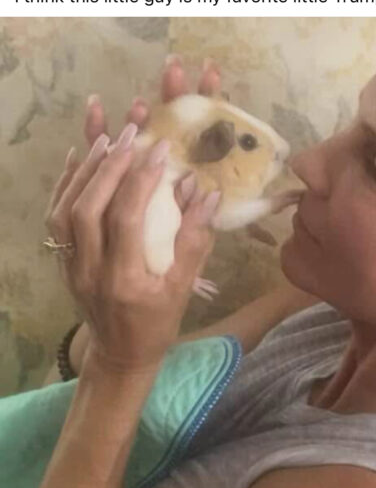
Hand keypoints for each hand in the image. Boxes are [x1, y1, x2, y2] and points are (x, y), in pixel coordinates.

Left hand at [44, 127, 220, 374]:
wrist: (120, 353)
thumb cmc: (157, 323)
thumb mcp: (183, 288)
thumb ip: (195, 240)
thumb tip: (208, 193)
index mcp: (124, 281)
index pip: (127, 220)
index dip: (142, 181)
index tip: (161, 150)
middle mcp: (89, 272)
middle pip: (89, 209)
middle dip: (111, 166)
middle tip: (134, 134)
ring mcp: (69, 266)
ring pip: (65, 209)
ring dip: (86, 171)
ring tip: (109, 139)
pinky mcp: (60, 261)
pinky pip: (54, 217)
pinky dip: (66, 183)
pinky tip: (80, 157)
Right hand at [82, 55, 280, 247]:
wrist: (165, 275)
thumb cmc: (197, 241)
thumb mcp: (233, 219)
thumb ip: (260, 204)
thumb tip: (297, 194)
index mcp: (201, 159)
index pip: (206, 122)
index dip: (211, 96)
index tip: (213, 73)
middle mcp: (172, 156)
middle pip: (172, 118)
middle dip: (174, 92)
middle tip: (175, 70)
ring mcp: (142, 163)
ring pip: (138, 130)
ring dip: (139, 112)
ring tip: (139, 104)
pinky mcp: (116, 175)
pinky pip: (103, 151)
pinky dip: (97, 129)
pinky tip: (96, 109)